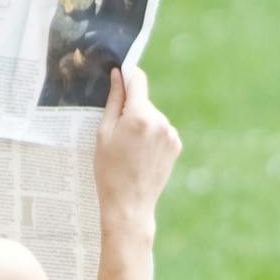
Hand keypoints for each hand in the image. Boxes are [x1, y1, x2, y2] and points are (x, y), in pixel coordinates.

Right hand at [94, 64, 181, 229]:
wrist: (129, 204)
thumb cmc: (109, 170)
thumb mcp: (103, 134)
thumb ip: (113, 101)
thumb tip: (118, 75)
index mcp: (139, 116)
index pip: (137, 79)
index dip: (127, 75)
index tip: (118, 76)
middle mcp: (160, 121)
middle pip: (143, 100)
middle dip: (130, 108)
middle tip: (117, 133)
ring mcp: (170, 133)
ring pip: (152, 116)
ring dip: (142, 123)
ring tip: (129, 149)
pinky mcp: (176, 145)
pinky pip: (161, 130)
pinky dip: (151, 136)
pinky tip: (141, 155)